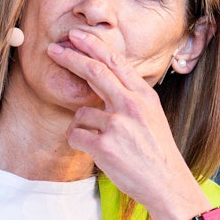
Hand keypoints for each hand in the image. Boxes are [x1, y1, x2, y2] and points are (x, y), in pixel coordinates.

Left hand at [46, 29, 207, 219]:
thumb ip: (131, 97)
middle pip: (94, 72)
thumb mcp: (152, 116)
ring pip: (81, 113)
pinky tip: (97, 152)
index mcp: (144, 95)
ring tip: (104, 143)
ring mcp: (117, 124)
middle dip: (71, 57)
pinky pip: (75, 135)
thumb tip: (106, 79)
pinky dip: (80, 143)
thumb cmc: (157, 152)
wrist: (166, 183)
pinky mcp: (103, 145)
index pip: (115, 62)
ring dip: (83, 126)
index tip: (76, 37)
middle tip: (53, 49)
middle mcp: (131, 104)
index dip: (92, 47)